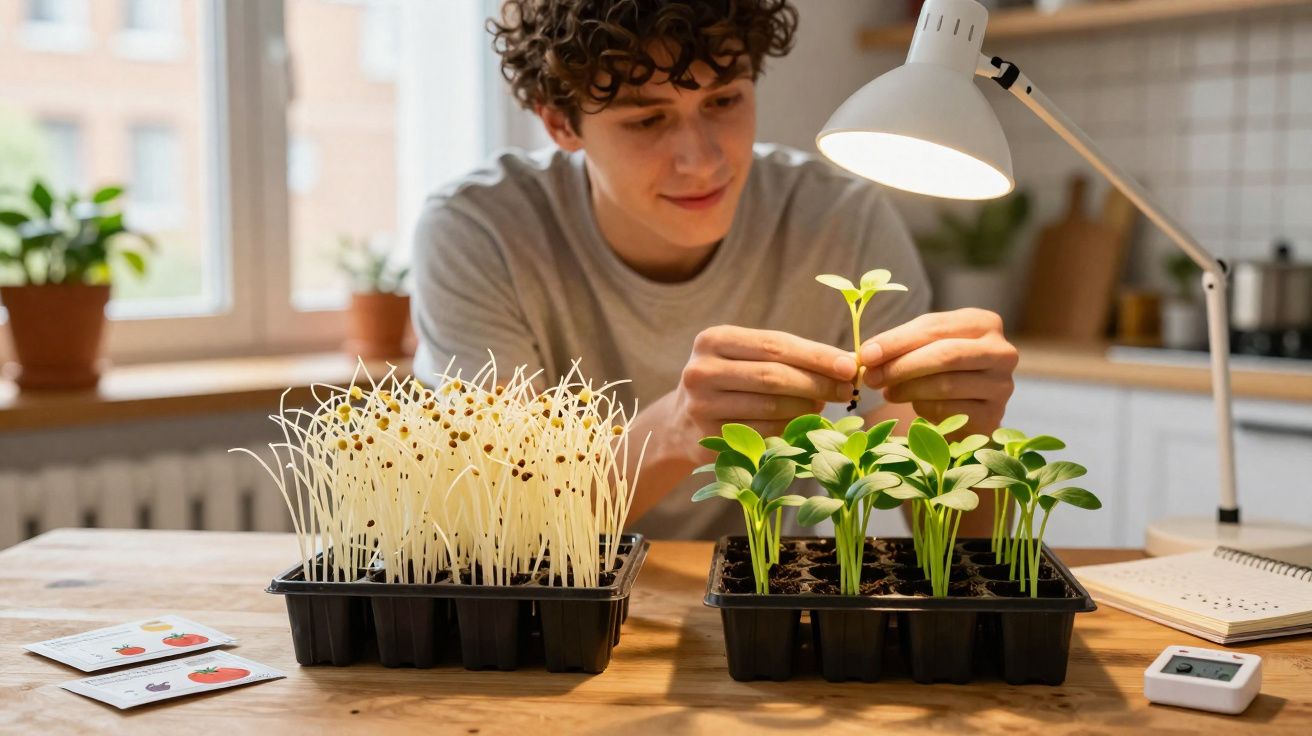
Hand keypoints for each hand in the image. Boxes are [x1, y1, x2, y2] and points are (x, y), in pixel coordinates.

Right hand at [674, 325, 857, 450]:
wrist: (681, 422)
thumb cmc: (730, 380)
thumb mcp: (746, 356)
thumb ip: (788, 355)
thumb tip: (846, 364)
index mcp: (713, 339)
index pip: (775, 345)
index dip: (817, 356)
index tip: (850, 365)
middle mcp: (701, 371)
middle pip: (774, 377)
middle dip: (818, 384)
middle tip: (847, 391)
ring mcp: (701, 407)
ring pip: (771, 408)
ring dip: (807, 408)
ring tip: (824, 405)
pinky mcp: (708, 439)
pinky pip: (764, 434)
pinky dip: (791, 429)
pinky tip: (804, 425)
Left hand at [858, 308, 1017, 435]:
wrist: (968, 408)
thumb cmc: (942, 368)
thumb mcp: (924, 346)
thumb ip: (899, 345)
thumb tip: (866, 355)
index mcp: (984, 323)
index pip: (935, 327)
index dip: (897, 341)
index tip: (867, 354)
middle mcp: (1001, 351)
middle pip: (944, 355)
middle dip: (901, 366)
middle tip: (870, 377)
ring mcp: (1002, 385)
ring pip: (945, 385)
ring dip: (907, 389)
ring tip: (887, 391)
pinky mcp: (993, 415)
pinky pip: (950, 411)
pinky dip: (924, 408)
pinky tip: (914, 405)